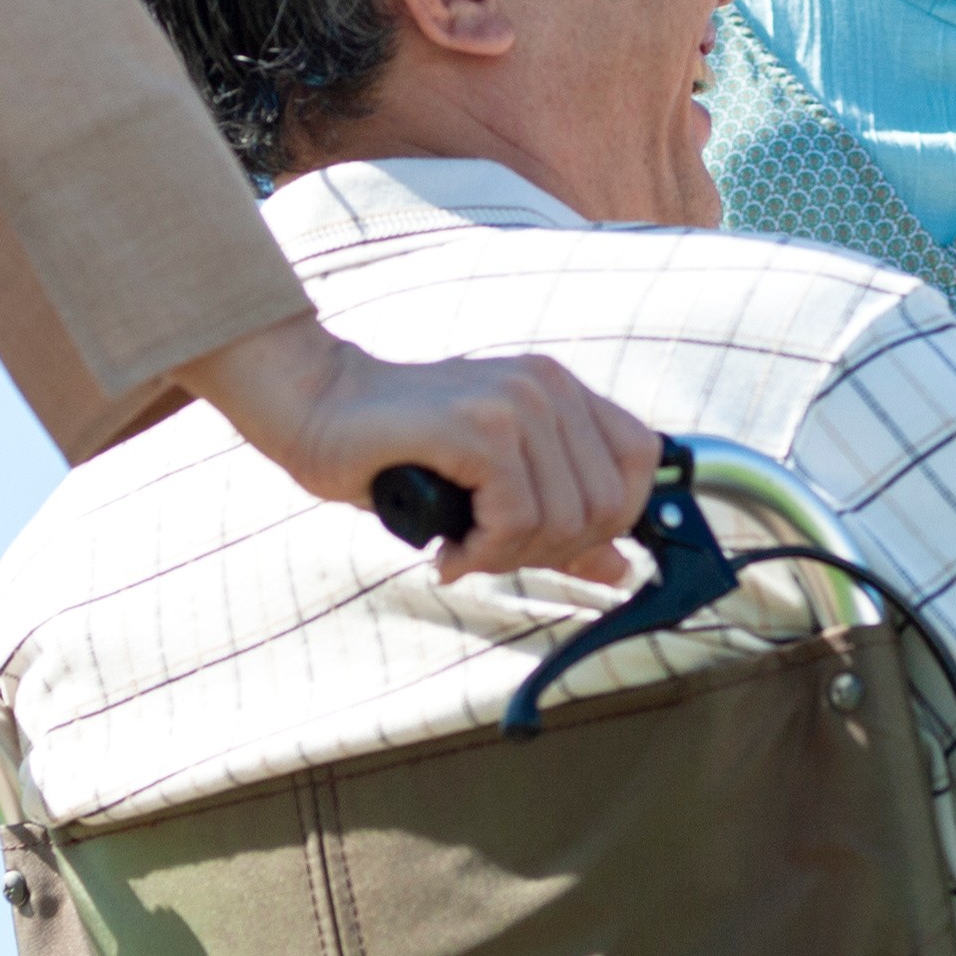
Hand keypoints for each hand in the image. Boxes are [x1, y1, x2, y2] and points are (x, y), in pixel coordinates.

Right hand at [178, 316, 654, 583]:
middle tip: (490, 550)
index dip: (609, 519)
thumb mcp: (493, 488)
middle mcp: (548, 386)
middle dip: (551, 552)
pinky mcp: (479, 426)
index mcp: (561, 390)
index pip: (641, 462)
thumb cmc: (399, 452)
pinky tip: (449, 548)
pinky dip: (484, 551)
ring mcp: (517, 401)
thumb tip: (621, 569)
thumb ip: (559, 524)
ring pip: (564, 520)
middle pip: (606, 506)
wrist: (314, 409)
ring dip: (510, 557)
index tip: (546, 541)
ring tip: (464, 547)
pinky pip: (518, 519)